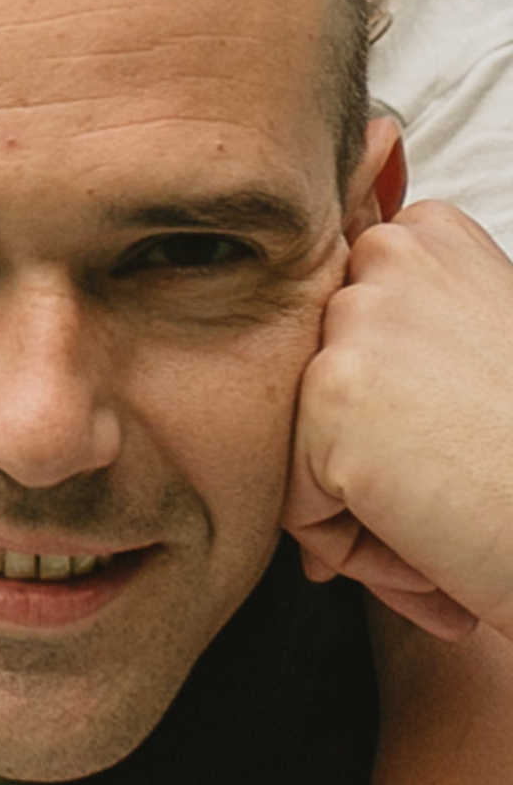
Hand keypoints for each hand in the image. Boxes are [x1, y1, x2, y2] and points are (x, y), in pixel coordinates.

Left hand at [286, 204, 512, 641]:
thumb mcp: (486, 356)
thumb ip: (410, 343)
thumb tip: (339, 375)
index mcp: (428, 236)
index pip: (342, 344)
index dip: (397, 419)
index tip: (466, 443)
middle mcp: (387, 253)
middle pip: (316, 392)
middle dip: (376, 461)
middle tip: (467, 489)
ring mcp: (356, 318)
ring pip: (304, 450)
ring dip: (370, 510)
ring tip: (462, 513)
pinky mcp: (331, 393)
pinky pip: (298, 504)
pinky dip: (357, 549)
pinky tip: (442, 541)